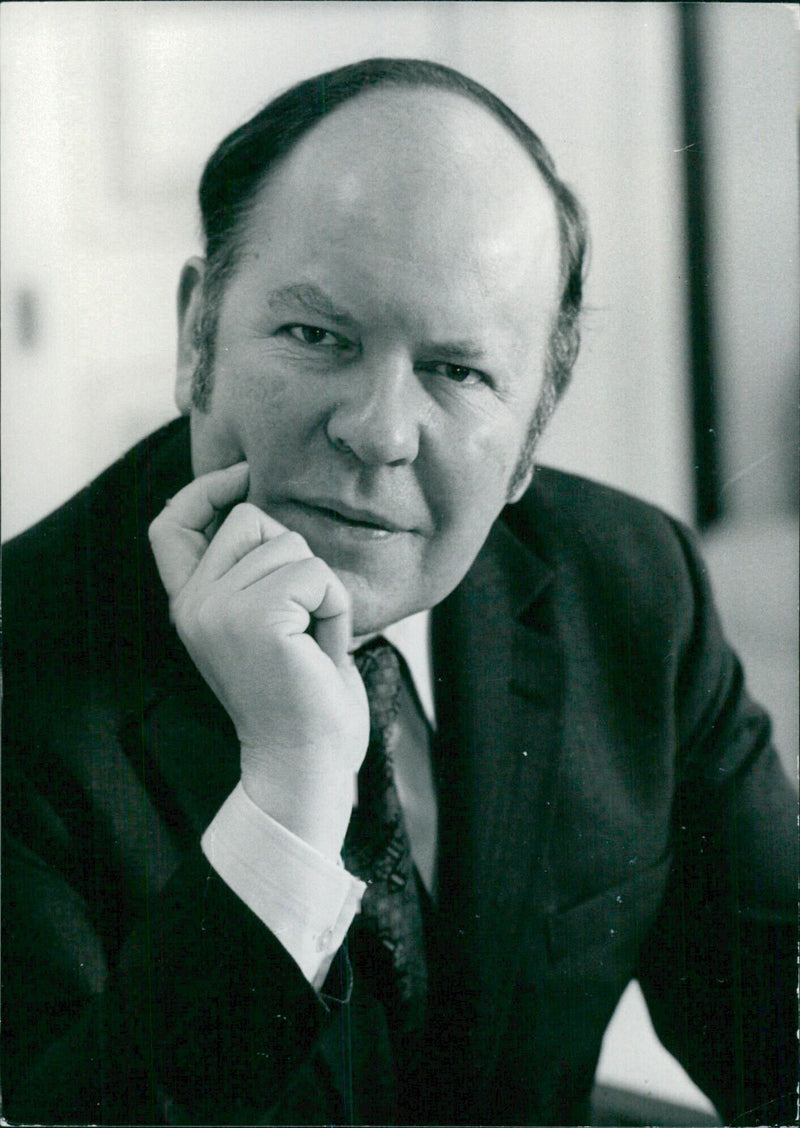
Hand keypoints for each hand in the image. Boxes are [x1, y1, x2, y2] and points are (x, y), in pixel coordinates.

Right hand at [148, 463, 368, 857]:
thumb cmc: (298, 698)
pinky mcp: (257, 616)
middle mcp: (193, 604)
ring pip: (292, 545)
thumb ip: (249, 574)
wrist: (303, 764)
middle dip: (295, 559)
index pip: (171, 524)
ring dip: (321, 591)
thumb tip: (257, 508)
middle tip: (301, 623)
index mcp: (189, 605)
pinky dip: (335, 608)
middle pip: (252, 520)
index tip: (243, 474)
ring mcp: (219, 609)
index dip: (204, 489)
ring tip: (311, 644)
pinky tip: (322, 650)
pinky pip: (317, 574)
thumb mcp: (262, 625)